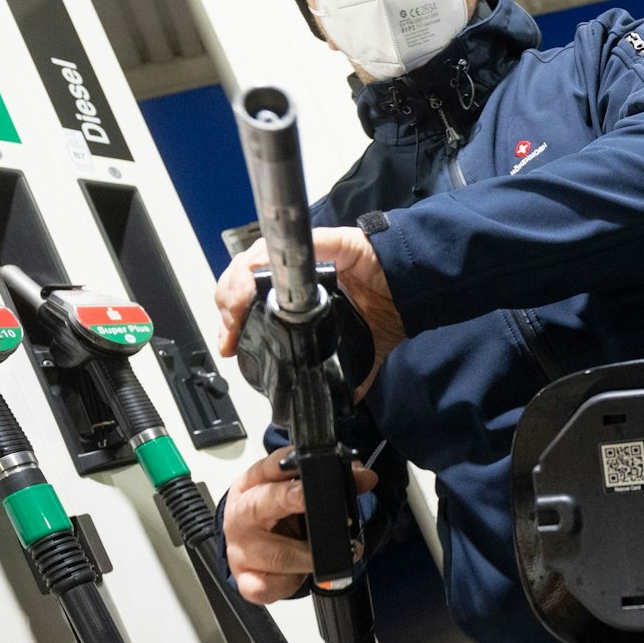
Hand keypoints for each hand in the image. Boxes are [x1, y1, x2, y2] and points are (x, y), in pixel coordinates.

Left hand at [215, 227, 405, 400]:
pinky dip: (267, 260)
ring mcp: (309, 254)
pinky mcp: (326, 241)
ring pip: (254, 259)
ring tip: (236, 310)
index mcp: (298, 294)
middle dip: (228, 305)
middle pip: (241, 278)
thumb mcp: (353, 350)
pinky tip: (252, 280)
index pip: (249, 300)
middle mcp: (298, 271)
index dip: (231, 319)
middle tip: (231, 332)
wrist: (416, 291)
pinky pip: (291, 245)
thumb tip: (336, 401)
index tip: (229, 345)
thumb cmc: (386, 309)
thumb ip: (339, 372)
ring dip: (237, 285)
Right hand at [223, 446, 377, 603]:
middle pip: (259, 505)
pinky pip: (267, 586)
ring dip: (310, 555)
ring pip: (276, 554)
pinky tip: (305, 576)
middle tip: (312, 500)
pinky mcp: (246, 581)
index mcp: (251, 486)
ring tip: (340, 552)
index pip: (266, 468)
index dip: (286, 464)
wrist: (249, 549)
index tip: (309, 463)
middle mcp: (241, 516)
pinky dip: (290, 584)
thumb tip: (365, 477)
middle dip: (288, 500)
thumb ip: (332, 481)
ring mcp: (240, 550)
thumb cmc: (275, 516)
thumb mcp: (299, 493)